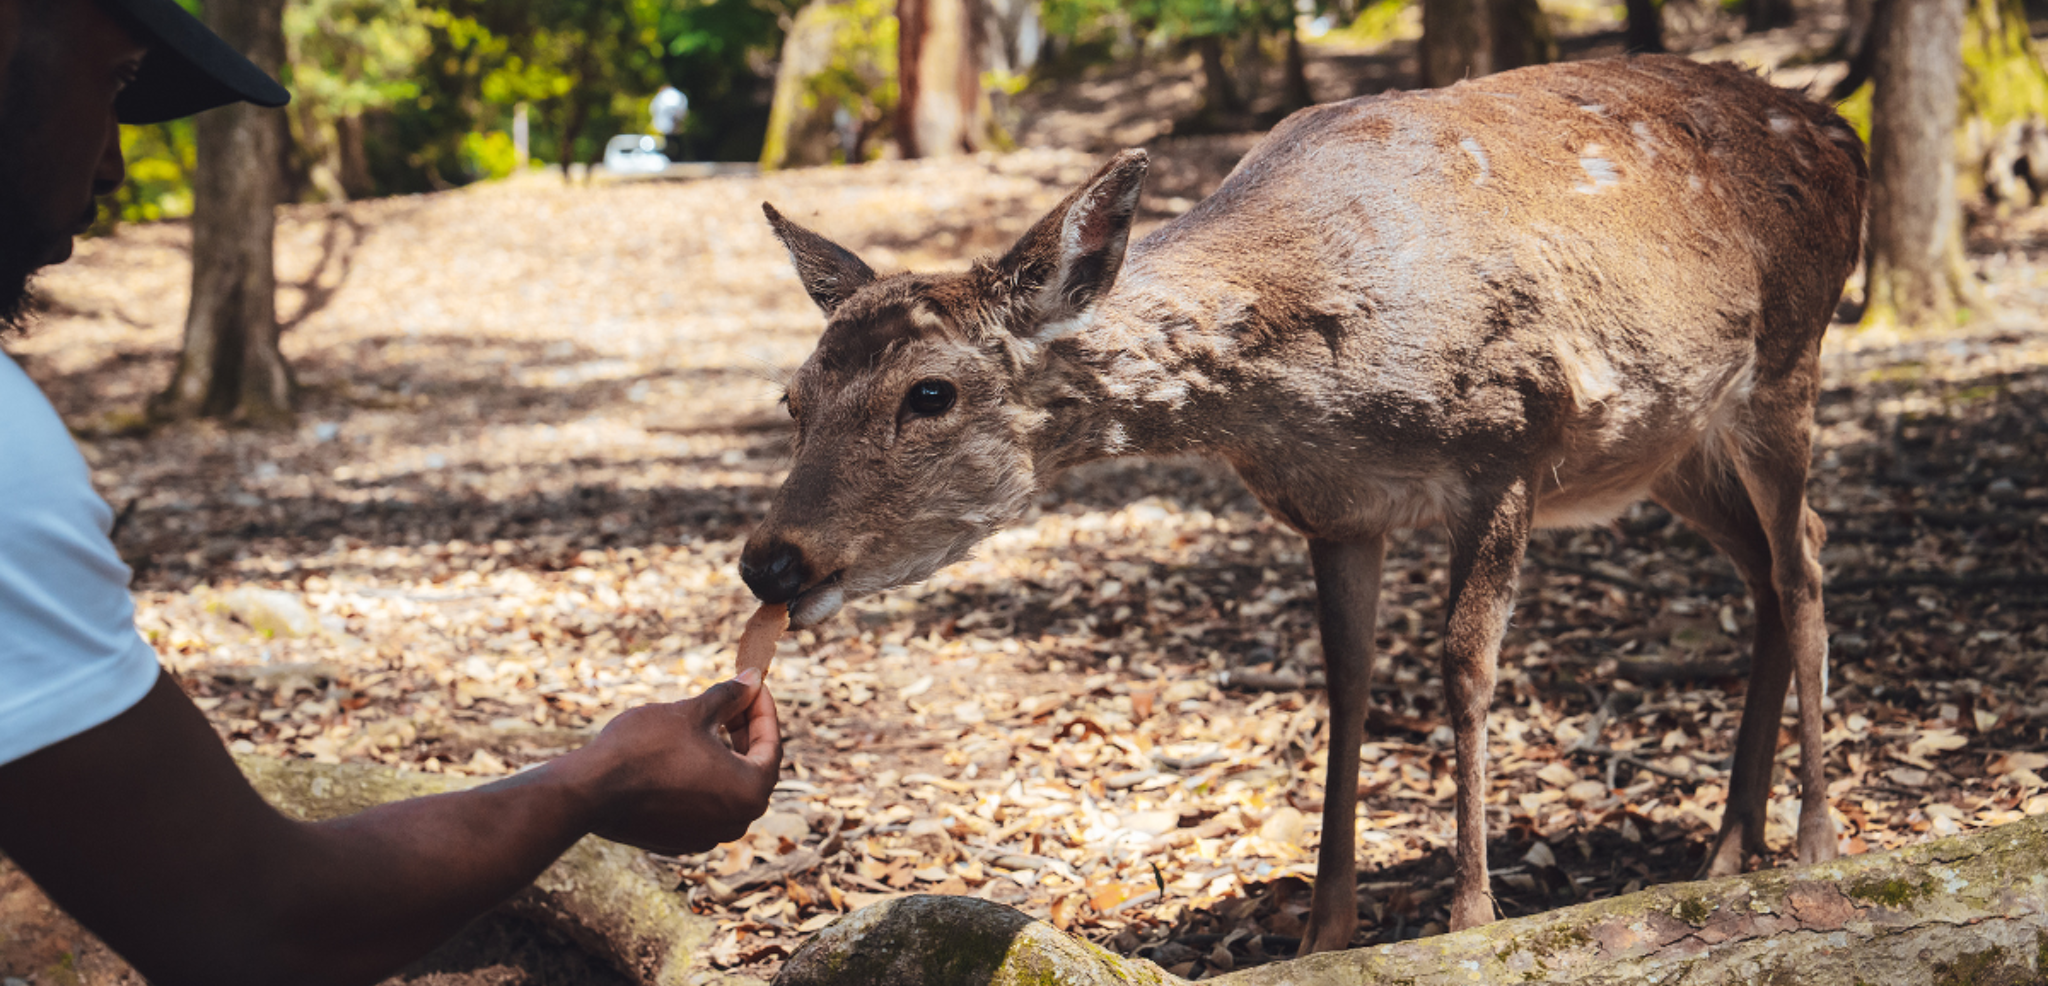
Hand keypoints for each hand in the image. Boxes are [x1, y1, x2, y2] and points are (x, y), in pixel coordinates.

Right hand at [572, 670, 781, 854]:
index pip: (771, 745)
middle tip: (733, 698)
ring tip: (708, 721)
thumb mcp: (693, 712)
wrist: (589, 791)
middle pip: (752, 767)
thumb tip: (752, 679)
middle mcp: (737, 822)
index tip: (753, 685)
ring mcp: (709, 835)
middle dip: (744, 729)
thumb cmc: (644, 748)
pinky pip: (704, 803)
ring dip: (723, 753)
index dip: (763, 709)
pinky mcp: (682, 840)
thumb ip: (730, 696)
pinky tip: (685, 752)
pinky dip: (702, 777)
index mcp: (750, 792)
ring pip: (728, 786)